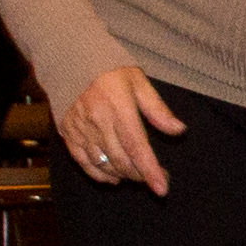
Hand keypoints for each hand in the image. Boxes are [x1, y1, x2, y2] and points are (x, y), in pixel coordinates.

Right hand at [62, 61, 187, 194]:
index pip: (137, 147)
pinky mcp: (68, 132)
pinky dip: (99, 174)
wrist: (69, 57)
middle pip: (121, 160)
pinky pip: (83, 161)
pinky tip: (112, 177)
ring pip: (103, 163)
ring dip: (122, 175)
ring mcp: (80, 128)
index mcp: (118, 107)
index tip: (162, 188)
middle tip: (153, 178)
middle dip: (140, 175)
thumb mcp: (138, 81)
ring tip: (135, 175)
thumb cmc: (109, 68)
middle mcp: (98, 121)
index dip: (150, 170)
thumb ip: (157, 109)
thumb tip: (178, 130)